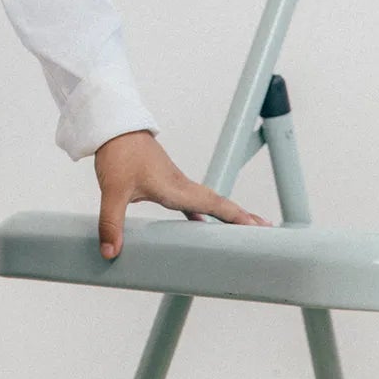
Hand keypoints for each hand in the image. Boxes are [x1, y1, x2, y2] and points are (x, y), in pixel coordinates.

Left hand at [94, 129, 272, 258]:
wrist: (113, 126)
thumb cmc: (118, 153)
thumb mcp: (112, 190)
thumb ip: (111, 223)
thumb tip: (111, 252)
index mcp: (176, 187)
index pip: (213, 204)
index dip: (236, 216)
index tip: (259, 227)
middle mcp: (180, 185)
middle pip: (218, 203)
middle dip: (241, 216)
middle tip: (267, 228)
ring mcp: (173, 182)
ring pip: (206, 201)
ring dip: (224, 214)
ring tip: (243, 228)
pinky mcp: (163, 181)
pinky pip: (188, 201)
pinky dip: (200, 212)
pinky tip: (200, 223)